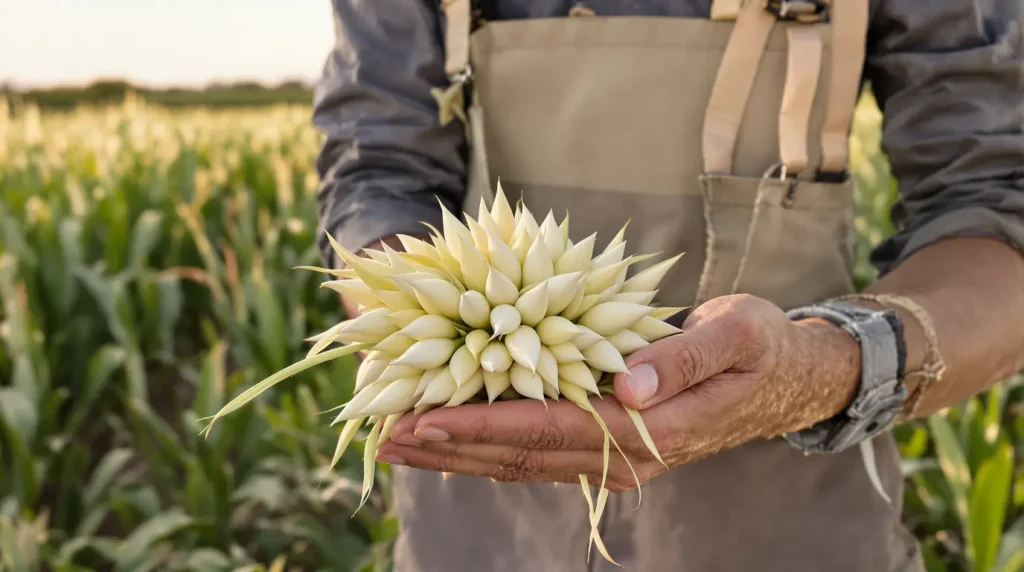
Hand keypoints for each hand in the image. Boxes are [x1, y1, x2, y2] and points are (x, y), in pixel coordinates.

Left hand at [376, 294, 862, 490]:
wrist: (790, 378)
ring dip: (460, 453)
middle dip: (451, 446)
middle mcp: (625, 457)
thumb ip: (680, 358)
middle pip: (520, 455)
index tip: (421, 419)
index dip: (480, 425)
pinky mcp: (611, 448)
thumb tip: (621, 384)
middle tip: (385, 435)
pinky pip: (539, 453)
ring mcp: (616, 459)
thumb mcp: (735, 335)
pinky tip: (456, 438)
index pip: (546, 429)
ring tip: (404, 442)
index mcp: (648, 430)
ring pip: (522, 461)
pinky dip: (491, 447)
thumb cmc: (763, 347)